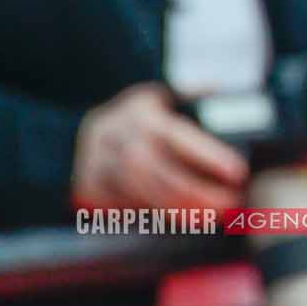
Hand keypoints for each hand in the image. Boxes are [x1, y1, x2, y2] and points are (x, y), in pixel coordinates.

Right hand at [73, 82, 248, 211]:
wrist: (68, 136)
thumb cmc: (131, 120)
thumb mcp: (156, 97)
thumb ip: (189, 96)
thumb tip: (218, 88)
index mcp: (140, 113)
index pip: (177, 135)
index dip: (209, 155)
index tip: (238, 172)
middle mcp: (116, 138)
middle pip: (157, 170)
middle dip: (196, 191)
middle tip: (229, 202)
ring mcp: (98, 165)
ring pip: (139, 192)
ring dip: (178, 208)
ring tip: (209, 215)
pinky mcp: (89, 189)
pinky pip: (123, 206)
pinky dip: (153, 214)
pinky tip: (179, 218)